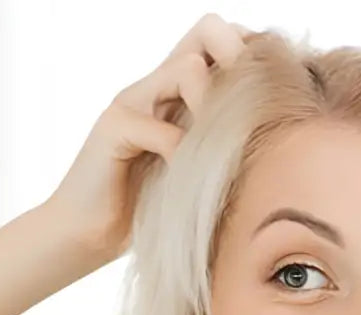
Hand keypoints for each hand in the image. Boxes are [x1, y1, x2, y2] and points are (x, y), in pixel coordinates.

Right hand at [47, 13, 250, 261]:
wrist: (84, 236)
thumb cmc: (143, 211)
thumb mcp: (193, 176)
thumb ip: (219, 151)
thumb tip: (275, 144)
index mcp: (175, 92)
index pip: (219, 40)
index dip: (251, 56)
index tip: (273, 97)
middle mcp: (154, 87)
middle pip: (208, 31)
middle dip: (240, 63)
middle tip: (252, 112)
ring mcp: (131, 103)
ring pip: (187, 69)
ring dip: (215, 109)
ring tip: (219, 152)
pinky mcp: (112, 130)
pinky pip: (158, 126)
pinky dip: (181, 153)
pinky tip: (186, 181)